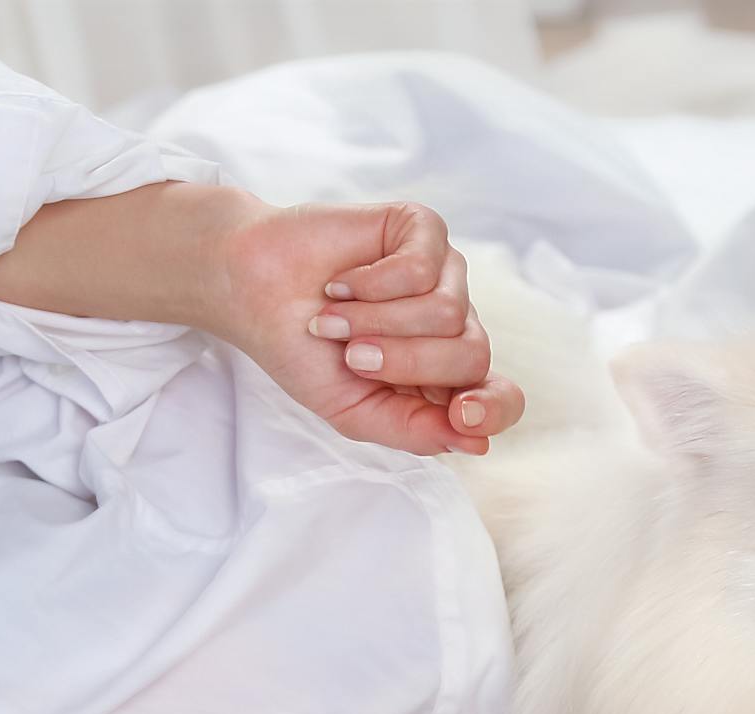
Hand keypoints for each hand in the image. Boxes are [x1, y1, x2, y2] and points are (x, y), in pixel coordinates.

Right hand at [219, 200, 525, 456]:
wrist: (252, 293)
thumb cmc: (304, 352)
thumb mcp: (354, 411)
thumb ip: (414, 431)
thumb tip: (477, 443)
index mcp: (444, 377)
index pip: (501, 398)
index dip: (492, 408)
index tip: (463, 413)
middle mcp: (454, 325)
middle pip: (472, 356)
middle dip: (405, 362)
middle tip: (352, 356)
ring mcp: (443, 274)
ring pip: (447, 312)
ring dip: (375, 322)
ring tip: (334, 317)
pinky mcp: (423, 230)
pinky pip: (421, 268)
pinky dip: (370, 284)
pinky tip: (341, 283)